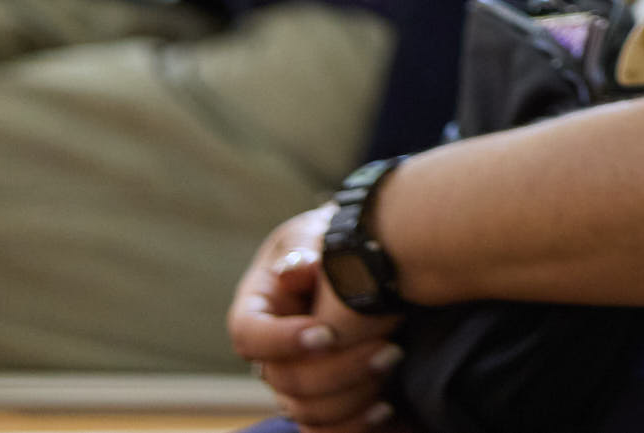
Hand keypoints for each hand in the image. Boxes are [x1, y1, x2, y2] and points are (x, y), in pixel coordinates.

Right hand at [230, 206, 405, 432]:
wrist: (375, 258)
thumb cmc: (339, 240)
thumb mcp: (319, 232)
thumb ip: (306, 249)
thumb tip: (296, 269)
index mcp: (259, 307)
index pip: (248, 335)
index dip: (281, 340)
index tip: (326, 332)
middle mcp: (271, 352)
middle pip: (283, 380)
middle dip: (337, 368)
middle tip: (389, 347)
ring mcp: (297, 381)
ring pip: (306, 411)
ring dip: (352, 396)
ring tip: (396, 360)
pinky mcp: (327, 401)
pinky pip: (327, 432)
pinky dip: (354, 427)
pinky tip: (386, 410)